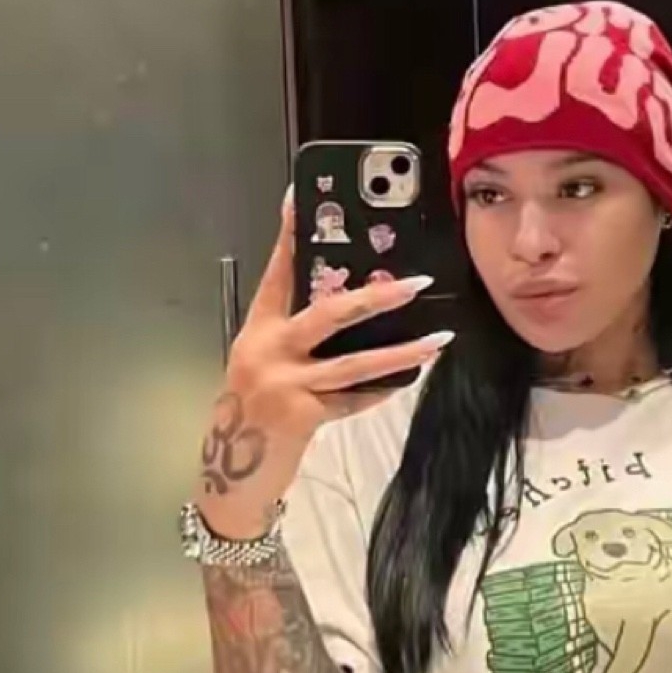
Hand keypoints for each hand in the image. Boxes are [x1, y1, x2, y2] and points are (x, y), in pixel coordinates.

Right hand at [196, 195, 450, 532]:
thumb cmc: (254, 413)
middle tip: (417, 282)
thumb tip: (353, 309)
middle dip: (377, 296)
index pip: (276, 274)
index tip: (299, 196)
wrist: (231, 475)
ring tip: (440, 339)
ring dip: (404, 351)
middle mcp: (267, 350)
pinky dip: (383, 389)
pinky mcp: (302, 413)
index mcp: (257, 330)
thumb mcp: (264, 366)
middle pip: (328, 312)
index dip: (290, 235)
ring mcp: (284, 382)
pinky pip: (355, 398)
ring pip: (356, 362)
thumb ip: (297, 338)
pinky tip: (410, 378)